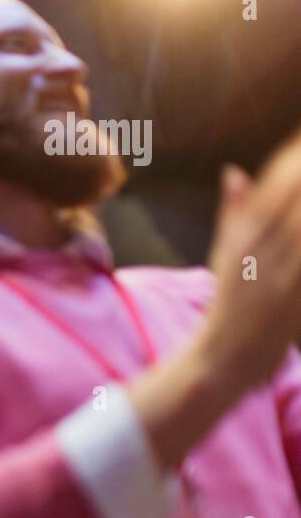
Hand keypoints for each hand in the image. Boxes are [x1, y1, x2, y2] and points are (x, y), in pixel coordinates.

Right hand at [199, 133, 300, 391]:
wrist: (226, 357)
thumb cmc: (229, 304)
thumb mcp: (224, 254)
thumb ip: (233, 212)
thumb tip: (233, 172)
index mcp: (240, 237)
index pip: (273, 186)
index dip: (293, 159)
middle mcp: (260, 252)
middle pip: (293, 201)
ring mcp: (282, 275)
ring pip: (300, 228)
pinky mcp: (297, 297)